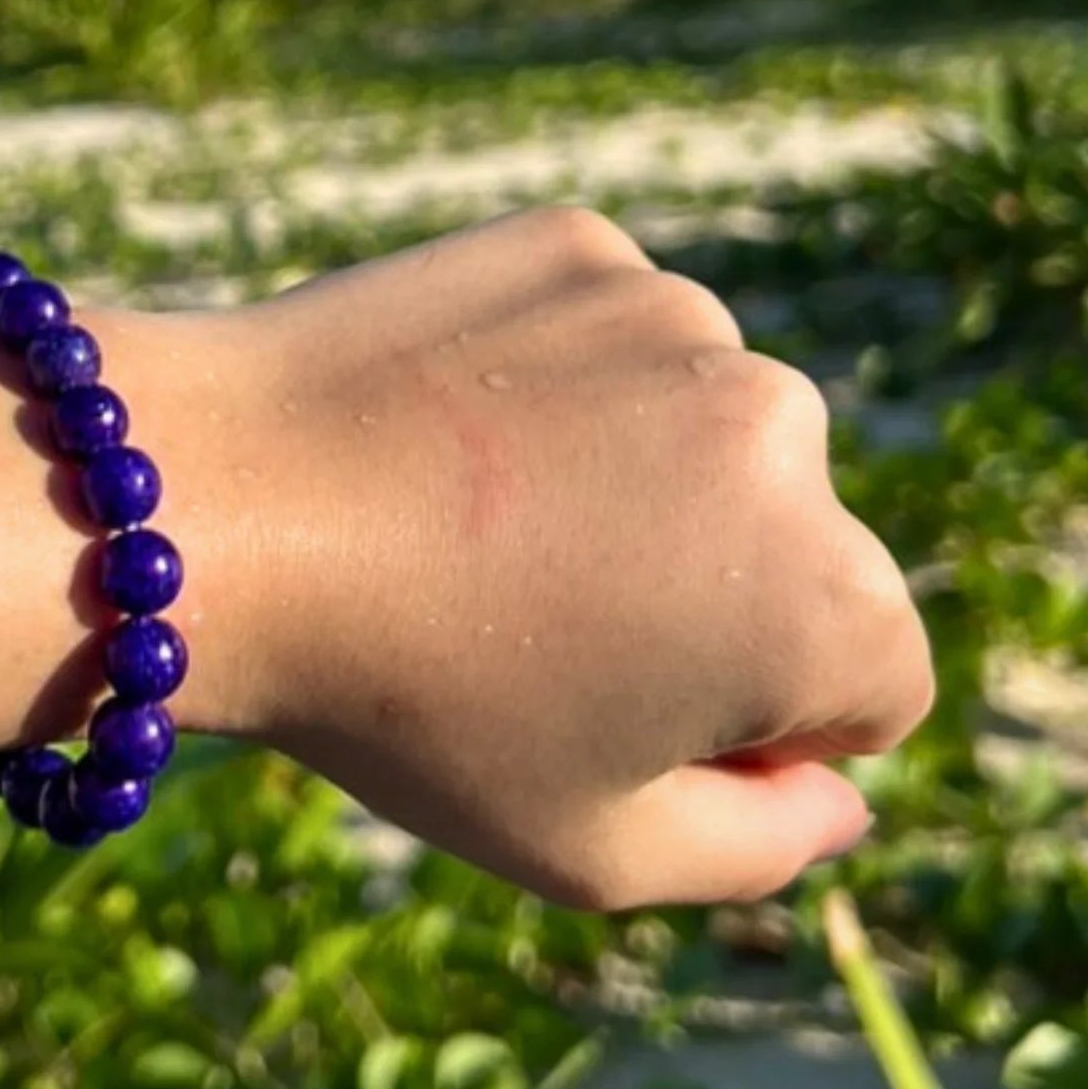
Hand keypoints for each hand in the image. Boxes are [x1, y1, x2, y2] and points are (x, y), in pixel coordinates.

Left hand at [127, 209, 932, 907]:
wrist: (217, 504)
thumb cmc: (400, 698)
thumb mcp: (590, 847)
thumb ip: (762, 844)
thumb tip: (837, 792)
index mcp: (819, 595)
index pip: (870, 685)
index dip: (749, 722)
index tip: (613, 702)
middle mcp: (782, 426)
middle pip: (794, 544)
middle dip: (704, 587)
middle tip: (530, 607)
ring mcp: (677, 311)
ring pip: (703, 426)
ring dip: (634, 471)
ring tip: (477, 513)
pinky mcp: (580, 241)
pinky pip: (614, 333)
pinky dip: (561, 376)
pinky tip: (454, 421)